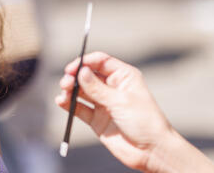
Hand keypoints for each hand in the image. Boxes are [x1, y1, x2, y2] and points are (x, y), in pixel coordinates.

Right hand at [55, 52, 179, 171]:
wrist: (151, 151)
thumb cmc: (144, 121)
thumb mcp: (120, 101)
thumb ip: (97, 88)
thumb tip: (80, 71)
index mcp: (124, 77)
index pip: (100, 61)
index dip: (85, 62)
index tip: (71, 68)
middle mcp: (112, 87)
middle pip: (88, 75)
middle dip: (74, 77)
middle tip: (65, 82)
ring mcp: (104, 103)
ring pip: (81, 91)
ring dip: (70, 90)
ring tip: (63, 94)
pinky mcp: (97, 119)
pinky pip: (80, 108)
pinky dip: (69, 104)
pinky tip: (61, 102)